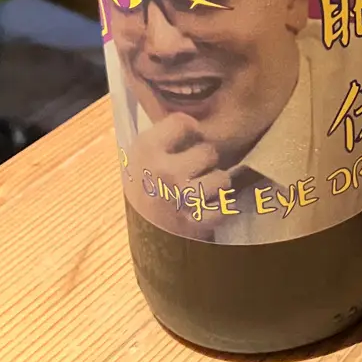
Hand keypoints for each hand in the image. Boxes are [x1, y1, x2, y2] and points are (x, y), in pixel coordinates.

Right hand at [124, 112, 225, 239]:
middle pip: (208, 151)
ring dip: (216, 186)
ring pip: (221, 178)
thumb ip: (162, 138)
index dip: (191, 130)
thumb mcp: (139, 160)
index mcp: (146, 150)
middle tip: (192, 174)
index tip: (190, 139)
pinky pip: (224, 207)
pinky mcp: (193, 224)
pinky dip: (219, 210)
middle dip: (205, 162)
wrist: (137, 244)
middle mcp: (162, 171)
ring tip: (200, 193)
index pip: (183, 122)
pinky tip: (205, 210)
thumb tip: (192, 118)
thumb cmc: (142, 195)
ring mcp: (179, 198)